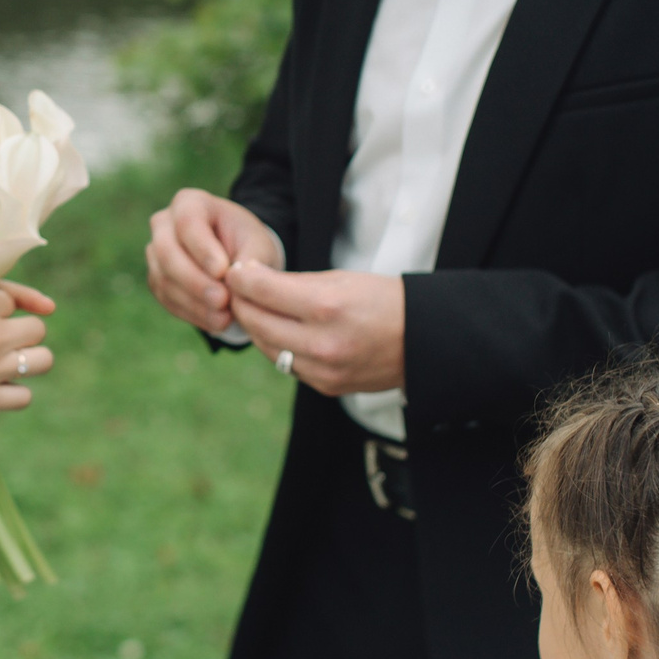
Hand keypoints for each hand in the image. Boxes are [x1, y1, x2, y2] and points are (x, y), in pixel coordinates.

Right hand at [0, 282, 53, 424]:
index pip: (10, 300)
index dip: (0, 309)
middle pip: (36, 329)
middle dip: (25, 334)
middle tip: (8, 343)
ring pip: (42, 361)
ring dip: (31, 362)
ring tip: (13, 367)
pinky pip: (23, 397)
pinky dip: (14, 396)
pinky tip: (0, 394)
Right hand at [145, 189, 282, 334]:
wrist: (237, 259)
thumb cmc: (248, 244)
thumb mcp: (258, 245)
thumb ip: (249, 259)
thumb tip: (233, 282)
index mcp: (189, 203)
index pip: (187, 222)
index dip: (202, 248)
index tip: (223, 271)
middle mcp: (164, 224)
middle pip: (167, 251)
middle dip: (195, 281)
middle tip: (222, 301)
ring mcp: (155, 253)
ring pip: (164, 279)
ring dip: (194, 302)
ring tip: (224, 319)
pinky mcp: (157, 279)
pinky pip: (167, 299)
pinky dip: (192, 313)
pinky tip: (216, 323)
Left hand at [224, 262, 403, 396]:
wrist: (423, 340)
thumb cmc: (382, 300)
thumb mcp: (340, 279)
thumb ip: (294, 283)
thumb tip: (251, 279)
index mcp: (326, 307)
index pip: (264, 291)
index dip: (242, 280)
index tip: (234, 272)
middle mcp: (322, 343)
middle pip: (258, 323)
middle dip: (242, 305)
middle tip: (235, 292)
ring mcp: (323, 370)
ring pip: (268, 349)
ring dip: (255, 328)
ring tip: (252, 310)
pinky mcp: (326, 386)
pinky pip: (287, 366)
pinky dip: (276, 348)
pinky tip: (276, 332)